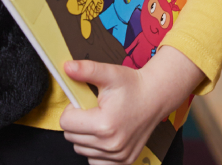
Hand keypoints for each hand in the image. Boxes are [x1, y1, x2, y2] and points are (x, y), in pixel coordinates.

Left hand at [59, 46, 204, 163]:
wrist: (156, 97)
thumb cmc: (133, 86)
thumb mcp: (110, 73)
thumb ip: (86, 70)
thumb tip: (66, 67)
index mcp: (104, 125)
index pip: (65, 122)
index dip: (72, 109)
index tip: (85, 103)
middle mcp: (111, 145)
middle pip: (71, 137)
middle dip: (77, 122)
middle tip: (93, 110)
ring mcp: (118, 156)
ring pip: (80, 149)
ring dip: (85, 136)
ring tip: (100, 121)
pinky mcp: (123, 161)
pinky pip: (94, 160)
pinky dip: (95, 150)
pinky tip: (105, 135)